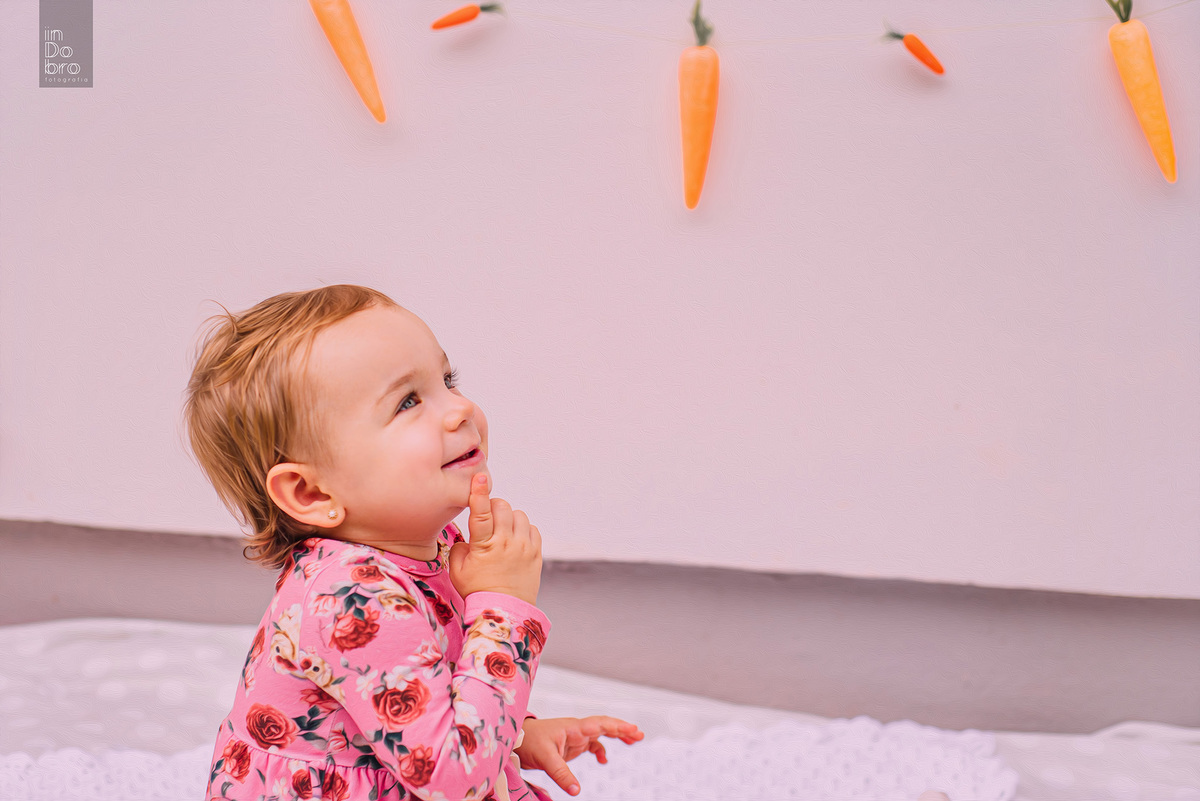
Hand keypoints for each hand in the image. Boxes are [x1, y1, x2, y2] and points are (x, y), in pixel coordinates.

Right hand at [448, 473, 541, 604]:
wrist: (504, 611)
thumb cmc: (477, 590)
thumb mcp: (458, 570)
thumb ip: (460, 547)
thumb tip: (468, 536)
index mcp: (484, 545)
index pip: (481, 512)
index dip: (479, 492)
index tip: (480, 477)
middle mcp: (507, 542)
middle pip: (503, 506)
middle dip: (493, 507)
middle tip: (488, 520)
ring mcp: (524, 547)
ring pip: (519, 515)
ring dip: (509, 518)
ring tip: (502, 534)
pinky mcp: (536, 553)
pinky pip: (532, 529)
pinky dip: (523, 530)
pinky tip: (514, 541)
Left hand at [514, 716, 643, 796]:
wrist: (515, 740)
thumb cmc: (528, 742)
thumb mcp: (545, 758)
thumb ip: (561, 774)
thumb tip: (577, 790)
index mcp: (573, 727)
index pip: (600, 724)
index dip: (617, 726)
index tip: (633, 729)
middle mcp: (577, 729)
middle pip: (604, 725)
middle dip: (622, 728)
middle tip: (639, 734)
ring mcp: (574, 736)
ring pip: (600, 734)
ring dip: (616, 736)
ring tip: (634, 740)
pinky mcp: (571, 745)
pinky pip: (591, 745)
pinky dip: (600, 750)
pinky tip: (604, 760)